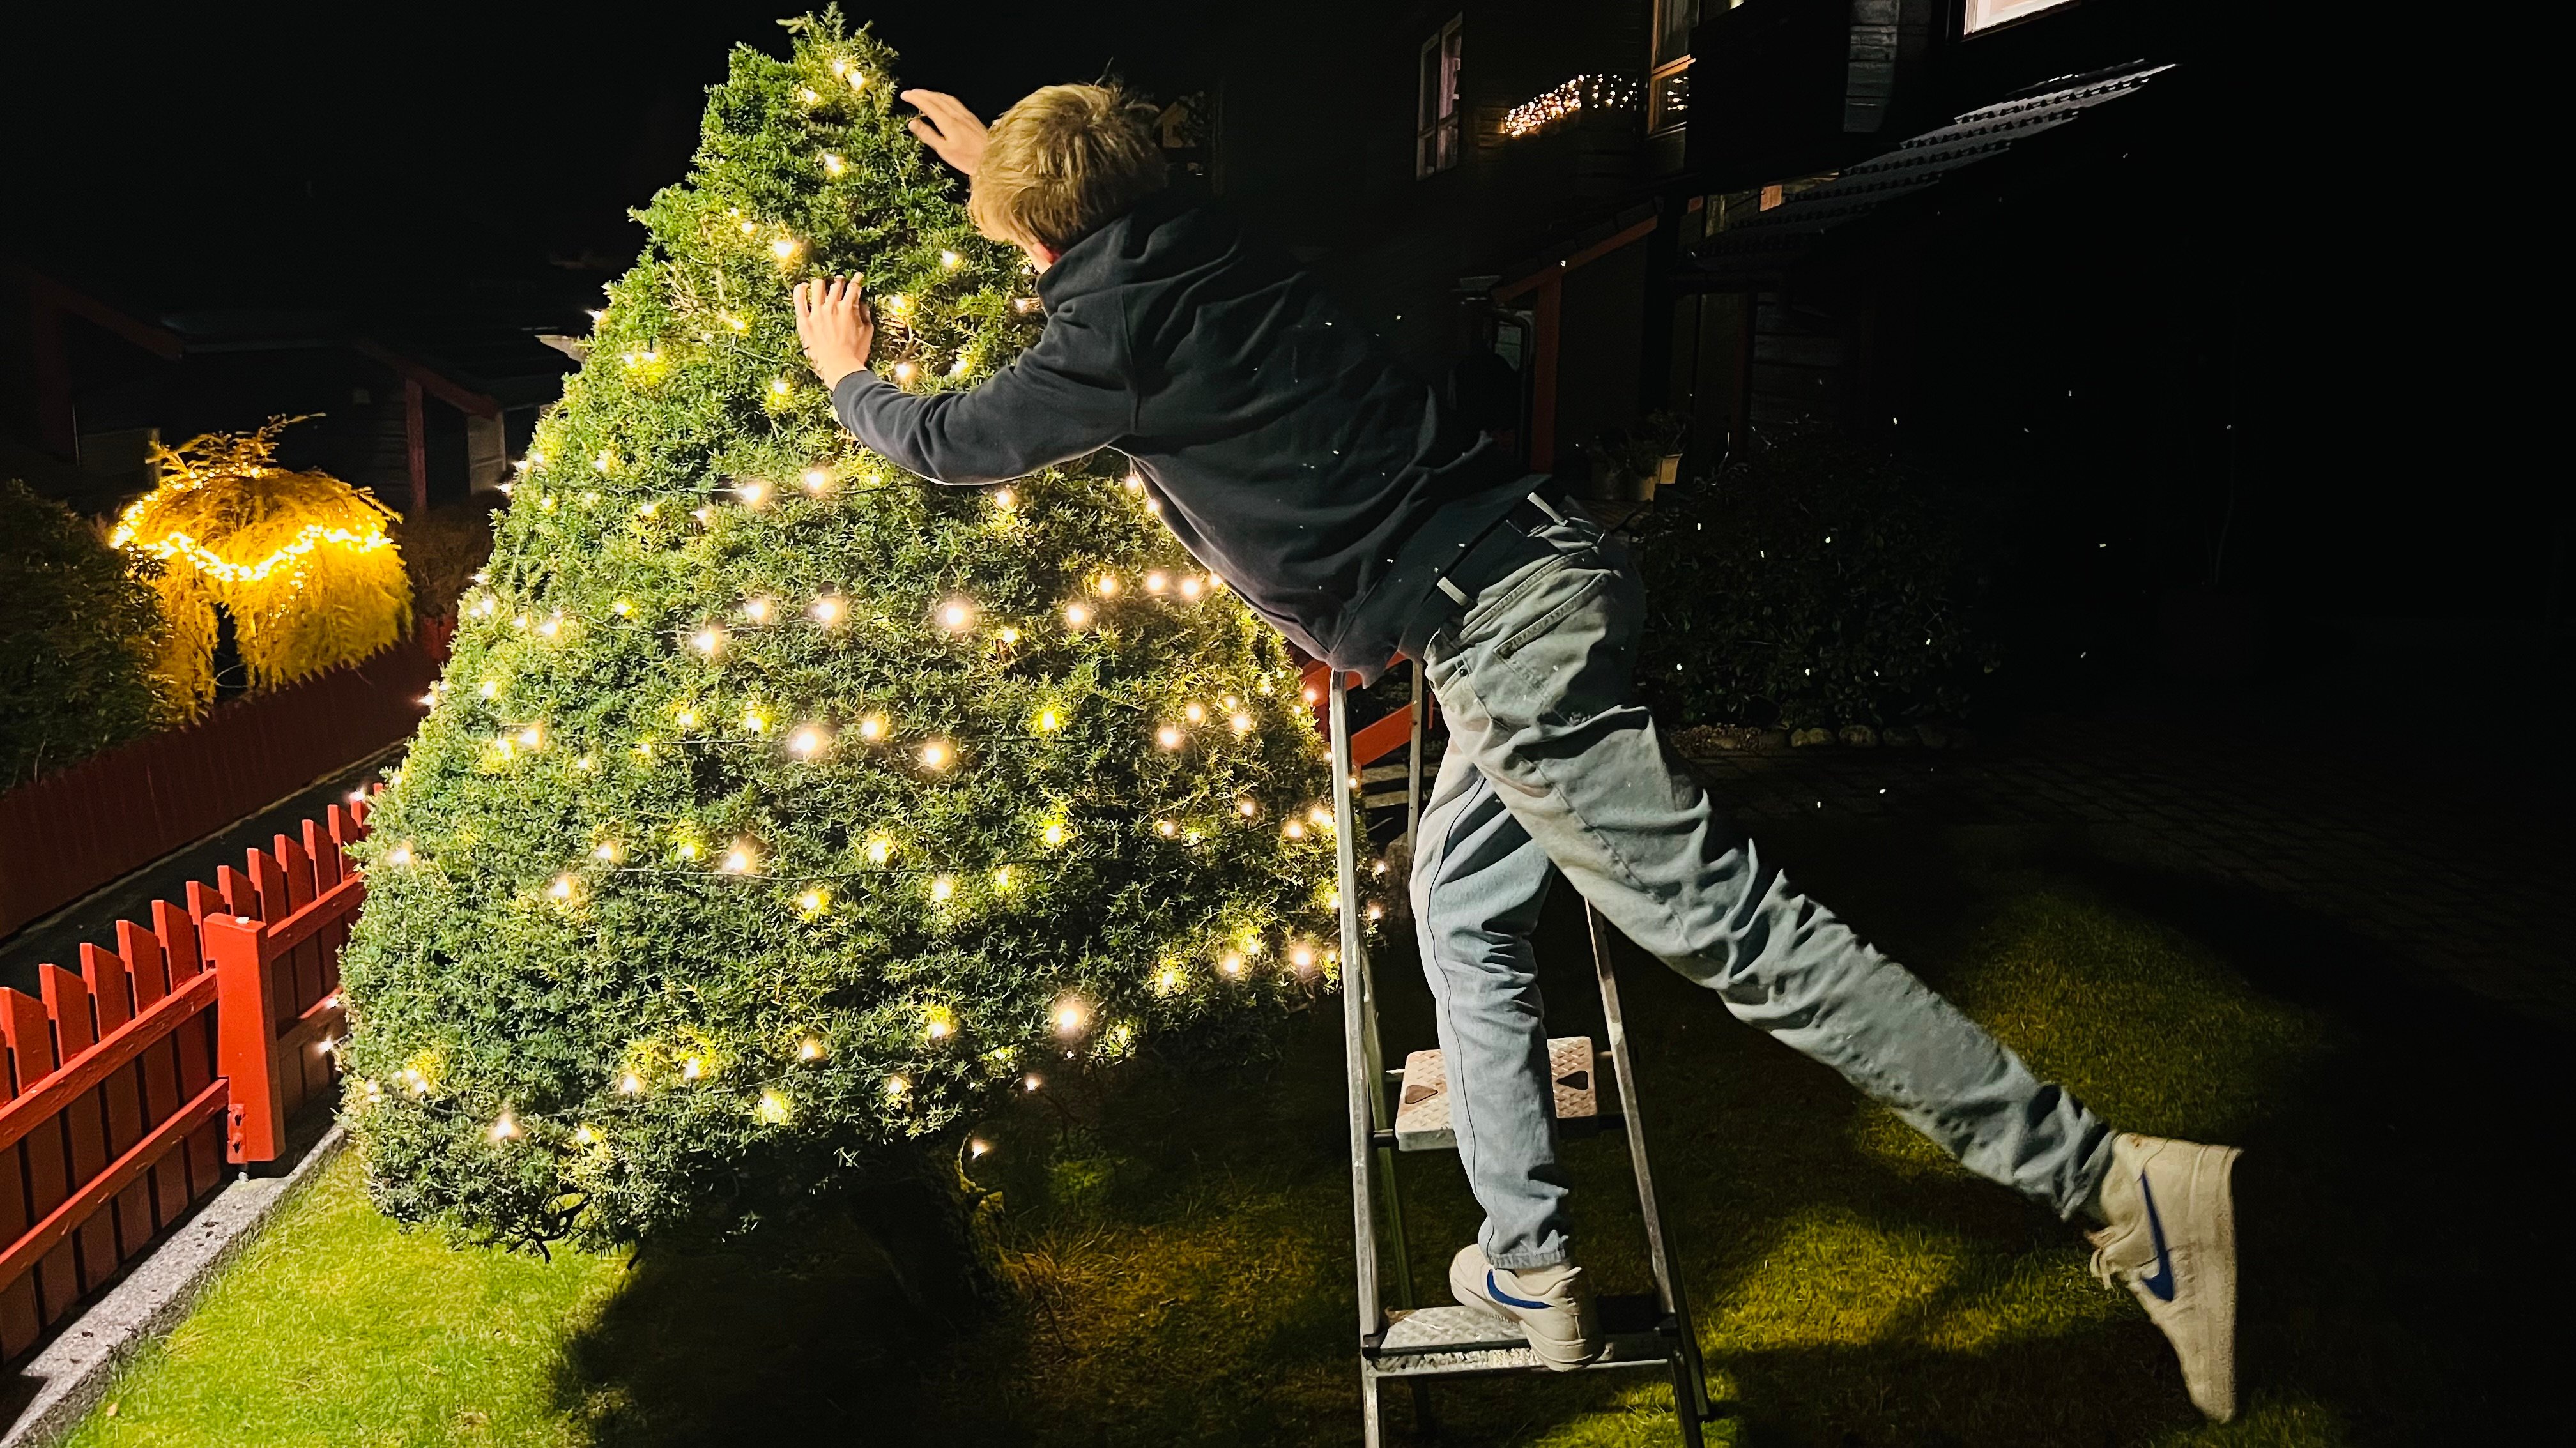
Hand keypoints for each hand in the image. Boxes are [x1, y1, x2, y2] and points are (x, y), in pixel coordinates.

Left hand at [793, 275, 874, 389]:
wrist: (839, 367)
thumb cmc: (854, 354)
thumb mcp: (867, 333)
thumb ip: (865, 315)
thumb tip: (862, 304)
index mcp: (848, 309)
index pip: (853, 287)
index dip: (856, 280)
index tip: (857, 277)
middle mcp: (832, 307)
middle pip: (836, 284)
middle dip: (840, 281)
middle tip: (840, 282)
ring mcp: (816, 313)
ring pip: (817, 286)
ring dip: (822, 283)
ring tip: (822, 285)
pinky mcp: (804, 321)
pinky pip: (799, 299)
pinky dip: (801, 289)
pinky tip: (803, 287)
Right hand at [901, 89, 987, 175]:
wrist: (992, 159)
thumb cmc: (968, 159)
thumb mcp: (944, 150)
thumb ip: (928, 135)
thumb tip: (912, 122)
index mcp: (948, 122)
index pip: (928, 104)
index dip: (915, 98)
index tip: (904, 95)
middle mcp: (956, 114)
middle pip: (936, 98)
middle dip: (921, 93)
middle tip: (910, 92)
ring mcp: (965, 115)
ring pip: (946, 98)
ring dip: (932, 93)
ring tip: (922, 94)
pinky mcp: (971, 117)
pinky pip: (954, 101)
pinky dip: (943, 97)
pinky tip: (942, 100)